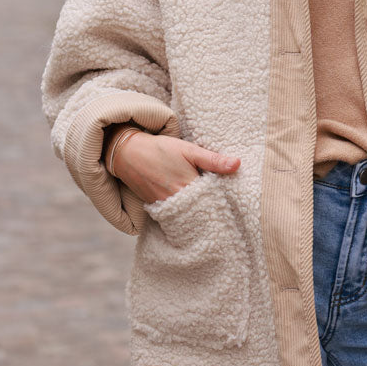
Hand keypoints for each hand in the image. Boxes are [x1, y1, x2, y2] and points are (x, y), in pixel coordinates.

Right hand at [107, 128, 239, 204]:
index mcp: (189, 187)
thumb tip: (238, 164)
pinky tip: (192, 212)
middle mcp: (177, 201)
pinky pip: (175, 216)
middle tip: (227, 214)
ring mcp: (165, 206)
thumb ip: (213, 160)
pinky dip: (184, 215)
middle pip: (202, 211)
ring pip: (189, 215)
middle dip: (213, 212)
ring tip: (212, 215)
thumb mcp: (189, 150)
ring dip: (199, 214)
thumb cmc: (161, 149)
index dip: (224, 202)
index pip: (214, 201)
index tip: (235, 204)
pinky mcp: (156, 207)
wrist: (128, 153)